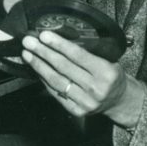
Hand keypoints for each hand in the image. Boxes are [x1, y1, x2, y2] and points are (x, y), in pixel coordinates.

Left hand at [21, 31, 145, 128]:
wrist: (119, 100)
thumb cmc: (111, 74)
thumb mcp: (109, 59)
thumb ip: (89, 52)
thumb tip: (60, 38)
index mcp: (106, 71)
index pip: (78, 55)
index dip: (59, 45)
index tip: (43, 35)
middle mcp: (95, 88)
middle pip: (63, 67)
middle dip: (43, 53)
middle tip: (28, 42)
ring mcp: (85, 101)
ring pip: (56, 81)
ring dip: (39, 66)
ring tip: (27, 54)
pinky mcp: (77, 111)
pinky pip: (56, 93)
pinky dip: (44, 80)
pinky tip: (36, 69)